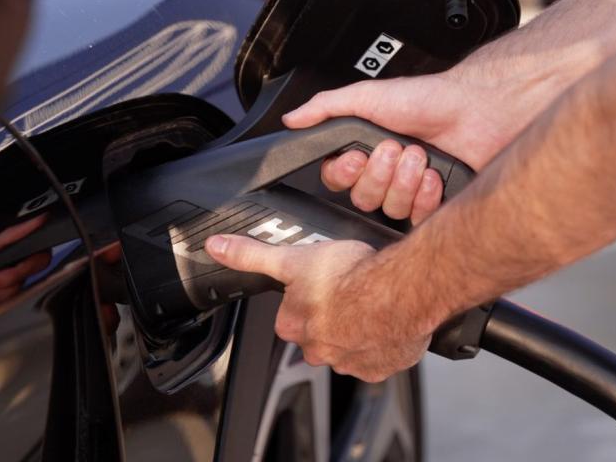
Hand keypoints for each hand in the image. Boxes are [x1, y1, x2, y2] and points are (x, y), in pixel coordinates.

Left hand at [205, 234, 436, 382]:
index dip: (307, 297)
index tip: (322, 284)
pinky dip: (383, 342)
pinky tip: (388, 320)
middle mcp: (318, 350)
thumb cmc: (352, 275)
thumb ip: (252, 255)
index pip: (291, 316)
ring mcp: (349, 362)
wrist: (399, 292)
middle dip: (332, 316)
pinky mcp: (379, 368)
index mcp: (294, 326)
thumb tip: (217, 247)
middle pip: (319, 334)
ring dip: (358, 329)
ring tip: (371, 302)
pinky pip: (377, 358)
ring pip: (349, 346)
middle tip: (349, 291)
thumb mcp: (293, 257)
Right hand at [282, 73, 509, 223]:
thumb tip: (293, 118)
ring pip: (388, 209)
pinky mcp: (435, 205)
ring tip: (420, 156)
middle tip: (394, 149)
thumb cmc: (430, 99)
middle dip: (378, 174)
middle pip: (361, 199)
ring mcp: (411, 190)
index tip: (355, 158)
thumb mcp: (368, 96)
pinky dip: (425, 197)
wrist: (477, 110)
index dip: (344, 173)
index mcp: (367, 150)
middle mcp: (387, 173)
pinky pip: (416, 220)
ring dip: (404, 181)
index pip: (337, 180)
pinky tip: (433, 175)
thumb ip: (326, 107)